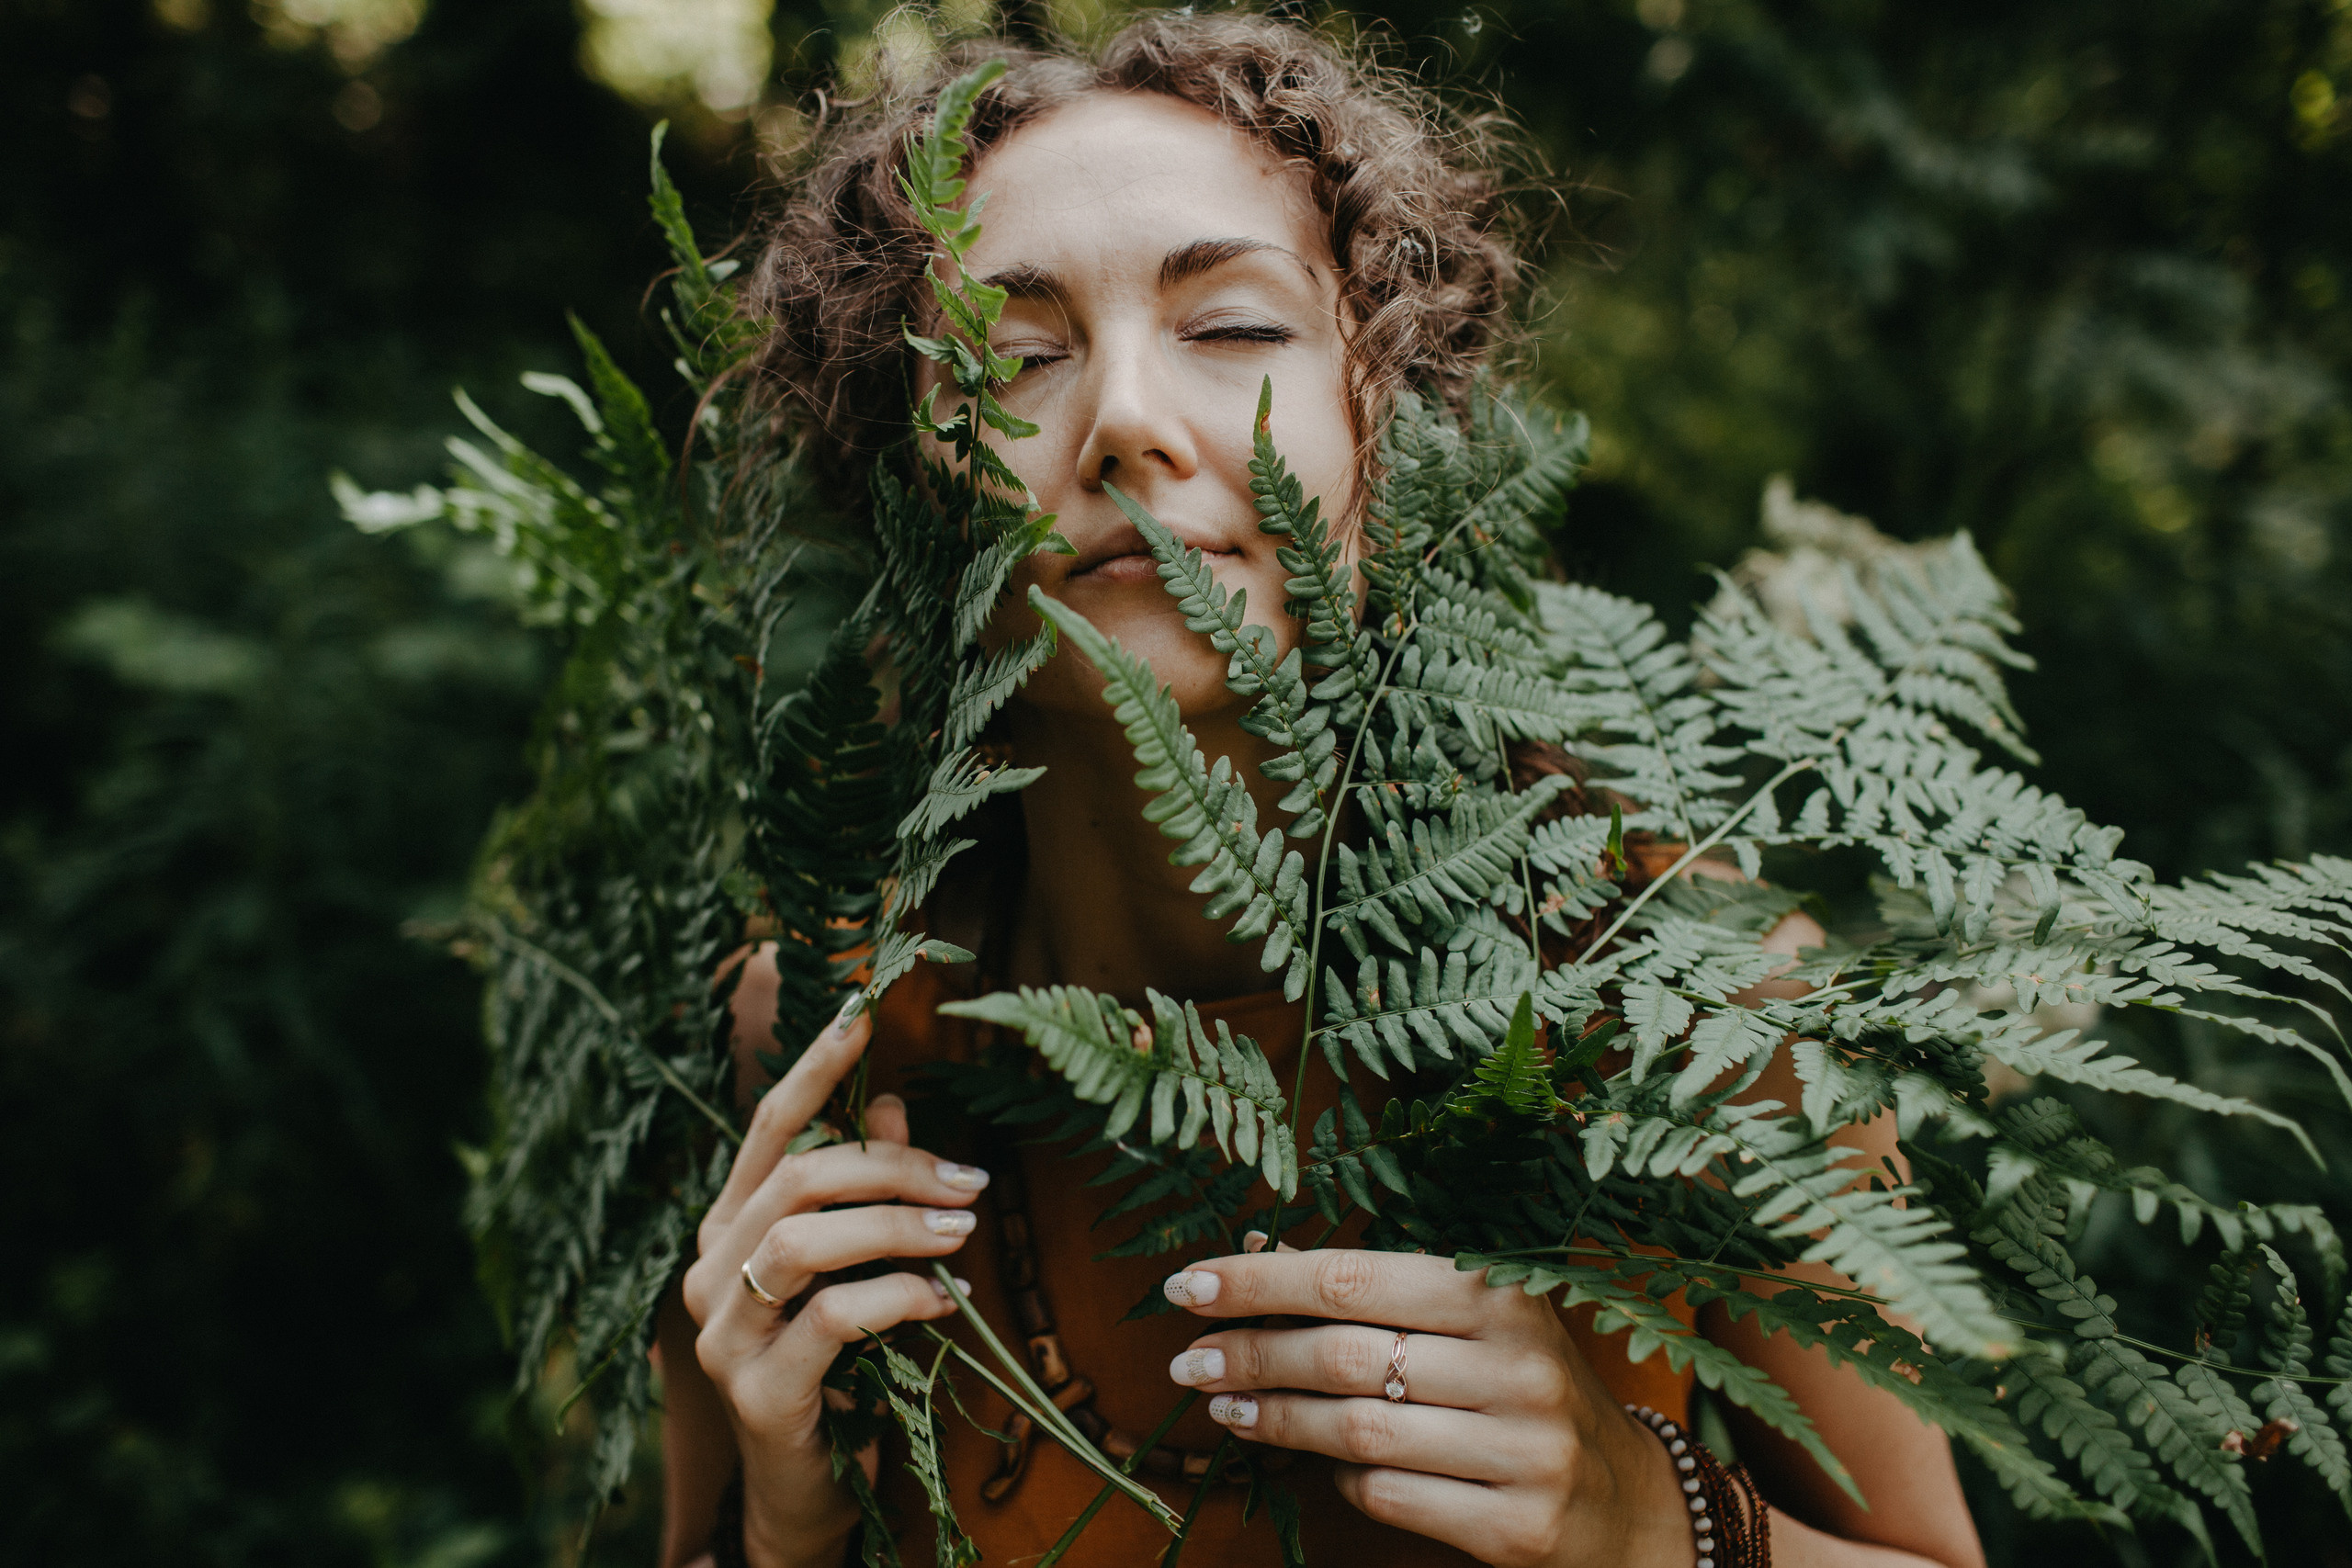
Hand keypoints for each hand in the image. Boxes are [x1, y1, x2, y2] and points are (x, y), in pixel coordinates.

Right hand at [681, 995, 990, 1567]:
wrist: (806, 1489)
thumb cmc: (837, 1366)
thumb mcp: (857, 1267)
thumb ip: (868, 1191)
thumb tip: (896, 1101)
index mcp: (728, 1228)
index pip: (768, 1130)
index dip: (815, 1068)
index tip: (863, 1013)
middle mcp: (707, 1271)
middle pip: (798, 1179)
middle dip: (894, 1167)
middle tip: (971, 1180)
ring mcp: (723, 1335)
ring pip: (806, 1240)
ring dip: (899, 1224)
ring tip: (963, 1229)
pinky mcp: (758, 1393)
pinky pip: (832, 1318)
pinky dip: (899, 1296)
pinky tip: (944, 1299)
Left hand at [1160, 1248, 1694, 1567]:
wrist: (1626, 1500)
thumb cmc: (1524, 1389)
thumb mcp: (1480, 1322)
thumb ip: (1386, 1296)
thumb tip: (1258, 1267)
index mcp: (1502, 1293)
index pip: (1351, 1277)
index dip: (1259, 1281)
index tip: (1189, 1285)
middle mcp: (1518, 1366)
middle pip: (1343, 1356)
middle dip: (1251, 1354)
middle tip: (1188, 1358)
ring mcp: (1523, 1450)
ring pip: (1355, 1432)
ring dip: (1273, 1419)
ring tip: (1224, 1405)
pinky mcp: (1514, 1526)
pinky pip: (1387, 1496)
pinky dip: (1339, 1478)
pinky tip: (1318, 1463)